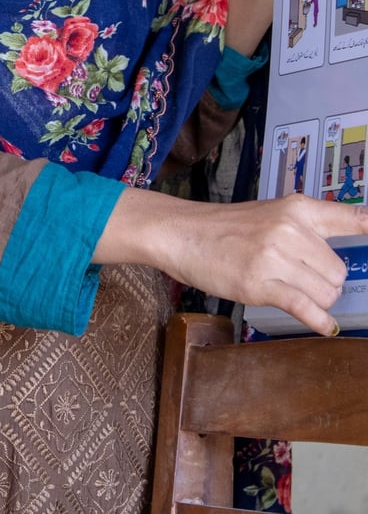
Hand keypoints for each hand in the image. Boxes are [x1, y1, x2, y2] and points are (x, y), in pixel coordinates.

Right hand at [95, 189, 367, 335]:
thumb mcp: (271, 214)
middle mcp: (291, 229)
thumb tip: (343, 255)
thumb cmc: (227, 227)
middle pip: (339, 271)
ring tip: (291, 292)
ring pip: (325, 292)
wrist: (183, 233)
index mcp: (297, 208)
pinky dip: (319, 321)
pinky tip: (324, 326)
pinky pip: (305, 307)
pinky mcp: (261, 284)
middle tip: (302, 281)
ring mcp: (276, 256)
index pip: (351, 218)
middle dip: (326, 284)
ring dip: (316, 301)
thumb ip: (307, 228)